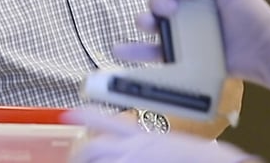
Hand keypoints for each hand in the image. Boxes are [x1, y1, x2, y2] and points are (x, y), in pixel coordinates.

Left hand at [66, 109, 259, 162]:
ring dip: (90, 161)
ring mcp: (135, 162)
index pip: (106, 120)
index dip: (85, 115)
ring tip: (83, 162)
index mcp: (144, 136)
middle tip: (75, 156)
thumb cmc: (201, 159)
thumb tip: (143, 151)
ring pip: (98, 159)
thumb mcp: (172, 144)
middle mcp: (135, 149)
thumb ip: (151, 145)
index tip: (68, 113)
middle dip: (81, 153)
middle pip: (94, 147)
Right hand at [115, 0, 269, 106]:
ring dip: (145, 20)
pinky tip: (122, 49)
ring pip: (153, 23)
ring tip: (151, 23)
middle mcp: (189, 8)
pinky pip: (155, 52)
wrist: (265, 52)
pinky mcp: (183, 55)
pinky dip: (136, 51)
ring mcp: (185, 32)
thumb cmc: (252, 16)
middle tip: (169, 7)